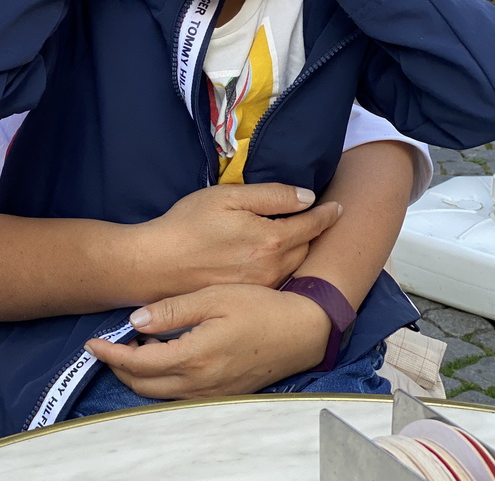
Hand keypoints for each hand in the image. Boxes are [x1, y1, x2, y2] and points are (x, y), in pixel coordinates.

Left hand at [86, 284, 330, 398]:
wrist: (302, 330)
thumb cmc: (261, 307)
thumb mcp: (215, 297)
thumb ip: (174, 310)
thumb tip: (135, 319)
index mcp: (194, 357)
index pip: (138, 363)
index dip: (111, 354)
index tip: (92, 342)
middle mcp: (199, 383)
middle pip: (144, 385)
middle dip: (120, 367)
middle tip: (109, 344)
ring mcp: (212, 393)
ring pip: (160, 393)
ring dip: (141, 374)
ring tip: (137, 344)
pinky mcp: (223, 393)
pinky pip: (181, 394)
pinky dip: (164, 379)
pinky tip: (167, 353)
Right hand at [132, 184, 340, 300]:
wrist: (155, 265)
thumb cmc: (188, 225)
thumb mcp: (228, 197)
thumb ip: (271, 195)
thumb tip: (307, 196)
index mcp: (271, 240)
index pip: (312, 226)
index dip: (327, 215)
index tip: (338, 207)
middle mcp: (272, 269)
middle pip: (306, 249)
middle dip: (314, 233)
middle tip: (318, 219)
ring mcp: (260, 288)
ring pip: (292, 267)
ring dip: (299, 252)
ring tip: (298, 237)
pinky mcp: (246, 298)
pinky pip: (275, 281)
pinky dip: (281, 267)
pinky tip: (271, 259)